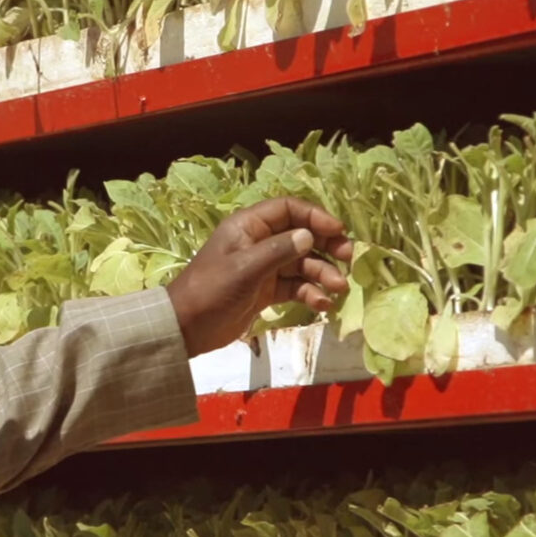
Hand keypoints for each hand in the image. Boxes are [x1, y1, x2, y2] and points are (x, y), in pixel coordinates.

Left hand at [165, 197, 352, 356]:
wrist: (187, 327)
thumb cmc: (212, 290)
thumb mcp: (245, 268)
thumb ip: (279, 250)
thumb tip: (309, 235)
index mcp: (249, 226)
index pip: (288, 209)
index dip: (315, 217)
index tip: (338, 231)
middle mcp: (259, 242)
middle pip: (301, 235)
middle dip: (326, 246)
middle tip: (348, 259)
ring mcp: (264, 267)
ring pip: (302, 263)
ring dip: (322, 273)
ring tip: (338, 288)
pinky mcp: (266, 291)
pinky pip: (295, 286)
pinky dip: (311, 293)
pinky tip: (322, 304)